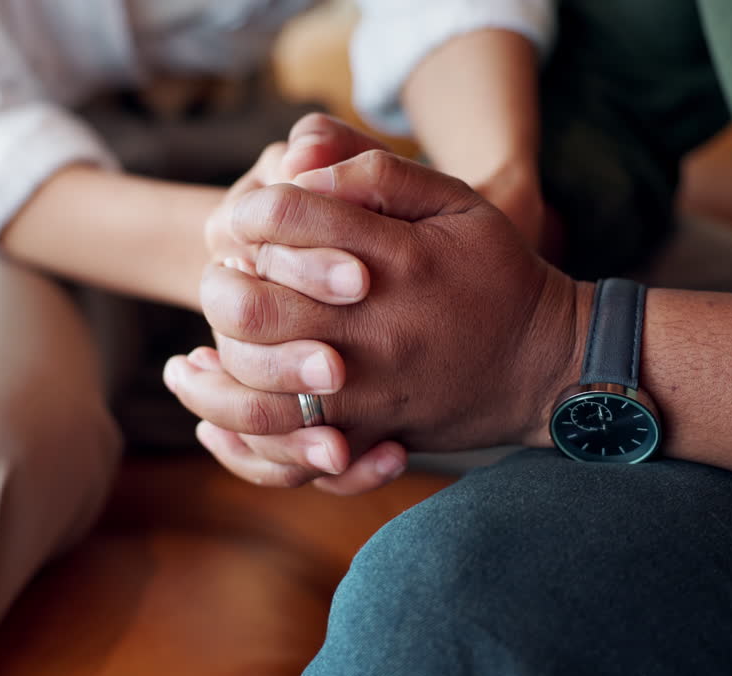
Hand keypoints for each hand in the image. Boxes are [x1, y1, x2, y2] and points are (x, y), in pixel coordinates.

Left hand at [166, 150, 587, 490]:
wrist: (548, 365)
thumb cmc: (495, 274)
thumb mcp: (458, 202)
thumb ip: (379, 174)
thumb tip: (301, 168)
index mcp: (393, 255)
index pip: (286, 219)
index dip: (249, 213)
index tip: (243, 218)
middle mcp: (373, 324)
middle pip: (255, 308)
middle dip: (220, 290)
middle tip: (219, 283)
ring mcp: (370, 386)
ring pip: (260, 389)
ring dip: (210, 379)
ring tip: (183, 367)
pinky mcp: (370, 432)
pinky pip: (291, 451)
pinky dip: (242, 440)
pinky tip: (213, 421)